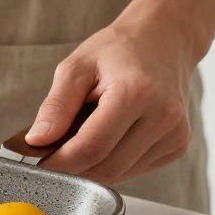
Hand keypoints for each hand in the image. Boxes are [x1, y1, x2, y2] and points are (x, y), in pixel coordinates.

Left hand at [26, 18, 197, 183]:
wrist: (162, 41)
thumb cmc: (117, 51)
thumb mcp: (75, 68)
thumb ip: (56, 106)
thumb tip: (37, 140)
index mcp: (136, 94)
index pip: (91, 148)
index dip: (59, 162)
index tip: (37, 162)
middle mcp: (163, 117)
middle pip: (105, 167)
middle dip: (72, 167)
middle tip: (51, 152)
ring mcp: (175, 134)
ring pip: (119, 173)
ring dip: (91, 166)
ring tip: (80, 136)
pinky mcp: (177, 146)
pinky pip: (134, 169)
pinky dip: (111, 162)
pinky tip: (106, 138)